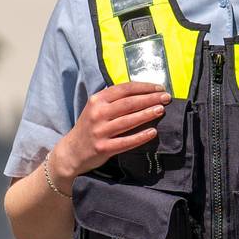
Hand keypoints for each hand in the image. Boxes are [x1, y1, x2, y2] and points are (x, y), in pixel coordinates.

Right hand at [49, 82, 171, 183]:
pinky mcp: (104, 147)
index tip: (159, 88)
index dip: (144, 87)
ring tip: (161, 110)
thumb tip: (142, 93)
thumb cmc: (90, 127)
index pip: (124, 89)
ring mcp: (100, 131)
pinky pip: (126, 141)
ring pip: (128, 120)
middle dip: (150, 99)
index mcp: (97, 100)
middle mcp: (98, 113)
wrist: (72, 151)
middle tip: (166, 98)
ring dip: (147, 114)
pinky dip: (141, 136)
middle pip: (129, 103)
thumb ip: (113, 100)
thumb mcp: (96, 108)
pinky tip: (153, 132)